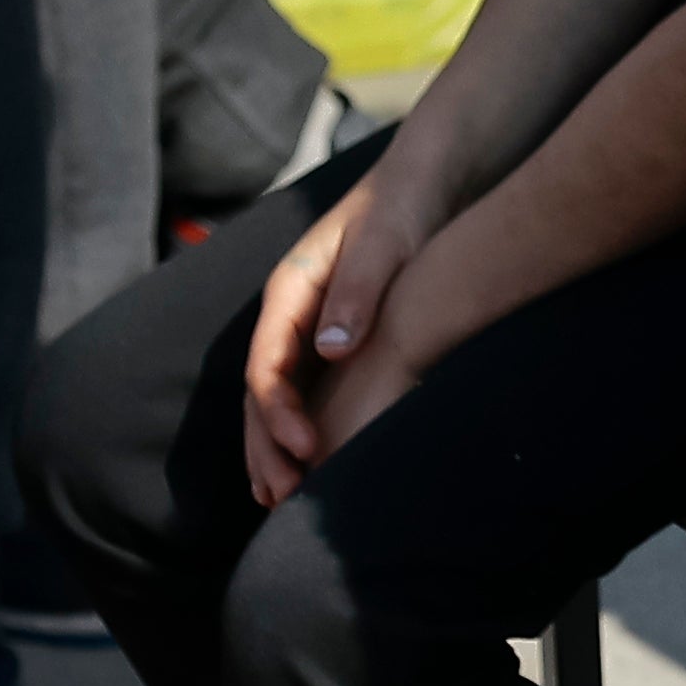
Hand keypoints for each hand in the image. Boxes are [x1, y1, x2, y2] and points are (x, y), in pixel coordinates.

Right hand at [241, 164, 437, 505]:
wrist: (423, 184)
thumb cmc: (403, 208)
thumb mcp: (384, 244)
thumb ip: (357, 291)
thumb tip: (330, 350)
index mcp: (290, 290)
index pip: (267, 364)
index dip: (279, 412)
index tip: (305, 448)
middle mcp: (289, 314)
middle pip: (261, 391)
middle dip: (265, 445)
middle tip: (281, 496)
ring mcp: (305, 329)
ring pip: (274, 399)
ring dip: (271, 448)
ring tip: (276, 501)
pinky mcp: (330, 339)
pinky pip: (303, 393)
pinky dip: (297, 432)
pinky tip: (308, 467)